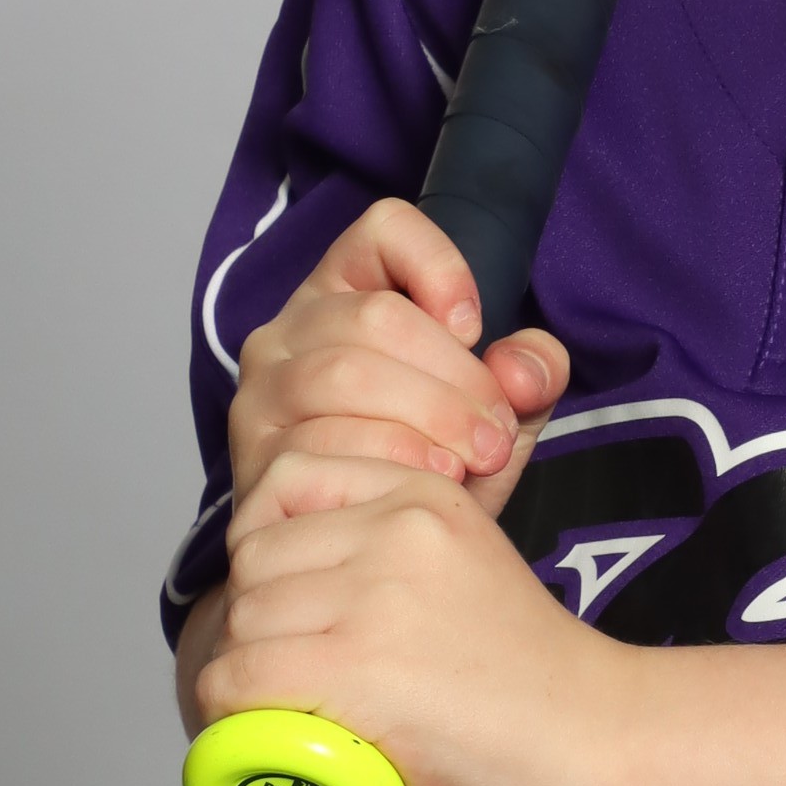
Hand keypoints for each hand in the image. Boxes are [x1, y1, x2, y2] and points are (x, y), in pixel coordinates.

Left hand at [201, 456, 633, 785]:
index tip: (295, 596)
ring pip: (243, 619)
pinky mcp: (358, 668)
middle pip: (254, 556)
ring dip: (250, 668)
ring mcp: (377, 597)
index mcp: (424, 492)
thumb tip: (278, 560)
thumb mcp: (465, 559)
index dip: (271, 544)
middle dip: (259, 613)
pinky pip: (239, 678)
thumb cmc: (528, 672)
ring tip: (297, 701)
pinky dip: (234, 712)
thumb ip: (391, 540)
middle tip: (297, 664)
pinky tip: (270, 729)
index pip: (285, 478)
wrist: (595, 737)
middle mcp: (397, 529)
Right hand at [229, 199, 568, 526]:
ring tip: (469, 462)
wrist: (367, 555)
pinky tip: (420, 485)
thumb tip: (522, 371)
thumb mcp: (496, 414)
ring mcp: (264, 389)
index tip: (475, 328)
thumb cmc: (428, 464)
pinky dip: (386, 462)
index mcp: (348, 290)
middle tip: (496, 434)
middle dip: (455, 378)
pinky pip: (320, 442)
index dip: (439, 266)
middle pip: (378, 317)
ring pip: (347, 375)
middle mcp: (291, 328)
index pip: (384, 229)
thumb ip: (531, 377)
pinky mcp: (254, 452)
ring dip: (427, 421)